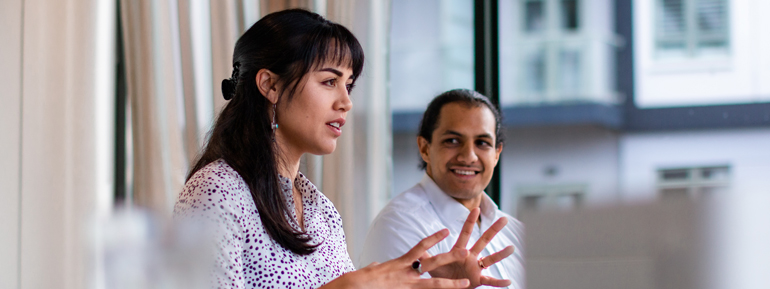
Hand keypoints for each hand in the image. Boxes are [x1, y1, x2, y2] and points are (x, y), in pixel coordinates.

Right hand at [321, 229, 470, 288]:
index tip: (445, 232)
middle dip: (450, 256)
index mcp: (399, 263)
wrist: (351, 286)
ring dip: (450, 283)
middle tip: (466, 251)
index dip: (433, 239)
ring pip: (432, 282)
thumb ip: (378, 266)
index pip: (420, 248)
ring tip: (467, 283)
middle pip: (432, 262)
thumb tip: (377, 263)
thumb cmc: (357, 280)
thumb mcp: (370, 269)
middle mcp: (405, 272)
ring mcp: (405, 283)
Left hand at [426, 208, 514, 287]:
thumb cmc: (439, 273)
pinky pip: (490, 280)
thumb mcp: (432, 262)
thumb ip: (425, 253)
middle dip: (493, 230)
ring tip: (511, 248)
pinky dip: (499, 282)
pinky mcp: (478, 280)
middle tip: (504, 219)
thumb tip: (414, 243)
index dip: (470, 221)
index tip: (476, 208)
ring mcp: (476, 268)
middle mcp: (471, 256)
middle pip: (483, 241)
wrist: (445, 287)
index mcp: (459, 251)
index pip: (466, 233)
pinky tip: (509, 281)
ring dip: (501, 254)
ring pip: (490, 259)